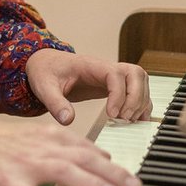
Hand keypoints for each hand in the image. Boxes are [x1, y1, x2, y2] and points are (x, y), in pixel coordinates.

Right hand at [0, 107, 140, 185]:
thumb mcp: (33, 136)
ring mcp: (25, 163)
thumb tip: (96, 157)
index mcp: (50, 137)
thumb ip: (63, 147)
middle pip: (85, 159)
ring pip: (65, 171)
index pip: (89, 150)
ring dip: (91, 184)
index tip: (132, 179)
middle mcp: (42, 147)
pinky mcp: (7, 181)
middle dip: (114, 174)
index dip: (113, 165)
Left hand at [25, 48, 150, 125]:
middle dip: (136, 97)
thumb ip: (55, 103)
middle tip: (124, 118)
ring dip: (140, 101)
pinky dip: (141, 104)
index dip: (119, 94)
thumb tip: (68, 120)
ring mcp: (112, 76)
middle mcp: (106, 68)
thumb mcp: (44, 87)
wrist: (46, 65)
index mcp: (91, 65)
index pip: (116, 74)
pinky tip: (135, 120)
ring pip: (141, 81)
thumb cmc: (46, 71)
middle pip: (136, 73)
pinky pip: (137, 90)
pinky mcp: (114, 85)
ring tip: (128, 120)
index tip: (112, 114)